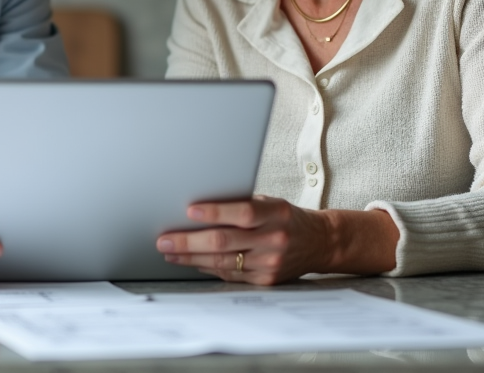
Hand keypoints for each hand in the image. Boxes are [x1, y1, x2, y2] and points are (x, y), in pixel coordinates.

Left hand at [156, 195, 333, 284]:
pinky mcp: (266, 280)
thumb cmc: (285, 217)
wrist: (319, 242)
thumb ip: (241, 205)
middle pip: (225, 242)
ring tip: (170, 252)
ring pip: (222, 261)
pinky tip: (192, 262)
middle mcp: (274, 239)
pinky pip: (230, 274)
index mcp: (275, 213)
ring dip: (191, 258)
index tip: (189, 211)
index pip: (242, 213)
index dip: (215, 212)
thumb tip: (199, 208)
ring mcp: (270, 262)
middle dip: (189, 242)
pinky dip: (207, 267)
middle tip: (164, 240)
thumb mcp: (270, 203)